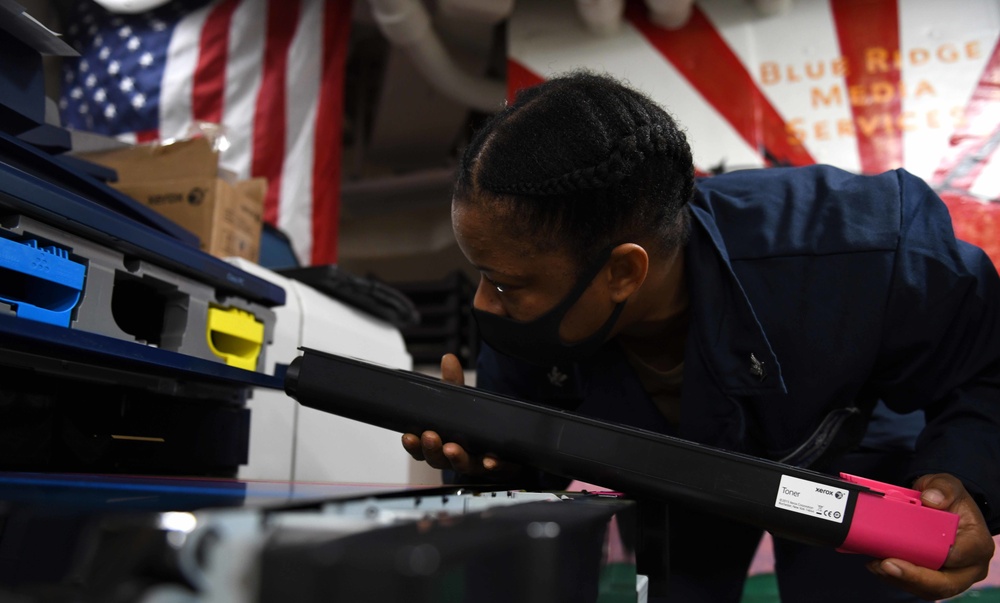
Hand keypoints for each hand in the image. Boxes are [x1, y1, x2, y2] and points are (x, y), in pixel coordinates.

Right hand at [401, 353, 519, 477]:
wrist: (505, 441)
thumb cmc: (474, 424)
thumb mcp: (461, 400)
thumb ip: (453, 382)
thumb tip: (449, 359)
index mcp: (442, 444)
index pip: (421, 449)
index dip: (414, 446)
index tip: (408, 436)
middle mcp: (456, 457)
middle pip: (438, 460)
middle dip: (432, 449)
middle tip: (430, 436)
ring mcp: (477, 463)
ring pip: (463, 465)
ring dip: (456, 458)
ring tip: (451, 448)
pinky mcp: (499, 466)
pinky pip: (495, 468)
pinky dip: (491, 464)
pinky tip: (490, 461)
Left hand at [867, 473, 995, 599]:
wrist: (940, 508)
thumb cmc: (946, 499)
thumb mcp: (946, 485)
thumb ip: (943, 488)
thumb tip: (930, 499)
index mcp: (977, 543)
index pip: (960, 556)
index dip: (937, 557)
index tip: (915, 551)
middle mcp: (969, 566)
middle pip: (944, 582)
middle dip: (914, 576)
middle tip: (885, 564)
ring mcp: (951, 576)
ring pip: (927, 589)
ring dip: (899, 579)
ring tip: (875, 564)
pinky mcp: (934, 580)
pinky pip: (916, 586)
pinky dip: (895, 579)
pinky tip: (877, 565)